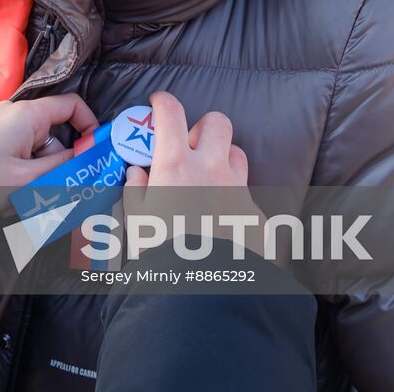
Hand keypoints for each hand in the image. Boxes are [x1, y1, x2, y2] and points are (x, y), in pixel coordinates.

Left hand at [0, 94, 97, 217]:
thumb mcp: (29, 179)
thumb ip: (64, 167)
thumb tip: (90, 160)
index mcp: (27, 115)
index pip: (72, 105)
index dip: (89, 126)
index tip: (93, 153)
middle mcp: (17, 113)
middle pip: (57, 132)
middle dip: (60, 163)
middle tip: (57, 189)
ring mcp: (5, 124)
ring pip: (41, 147)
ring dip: (40, 174)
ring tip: (23, 198)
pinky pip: (25, 152)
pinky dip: (26, 173)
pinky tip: (11, 195)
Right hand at [122, 92, 262, 252]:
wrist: (204, 293)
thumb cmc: (162, 256)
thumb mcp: (137, 222)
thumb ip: (137, 191)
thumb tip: (138, 174)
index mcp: (175, 167)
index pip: (171, 113)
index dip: (163, 101)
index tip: (158, 104)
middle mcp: (211, 170)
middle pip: (218, 123)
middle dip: (203, 128)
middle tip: (188, 148)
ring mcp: (238, 191)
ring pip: (237, 154)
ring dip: (222, 160)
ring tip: (206, 182)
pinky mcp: (257, 214)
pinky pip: (246, 196)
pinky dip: (232, 201)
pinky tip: (221, 223)